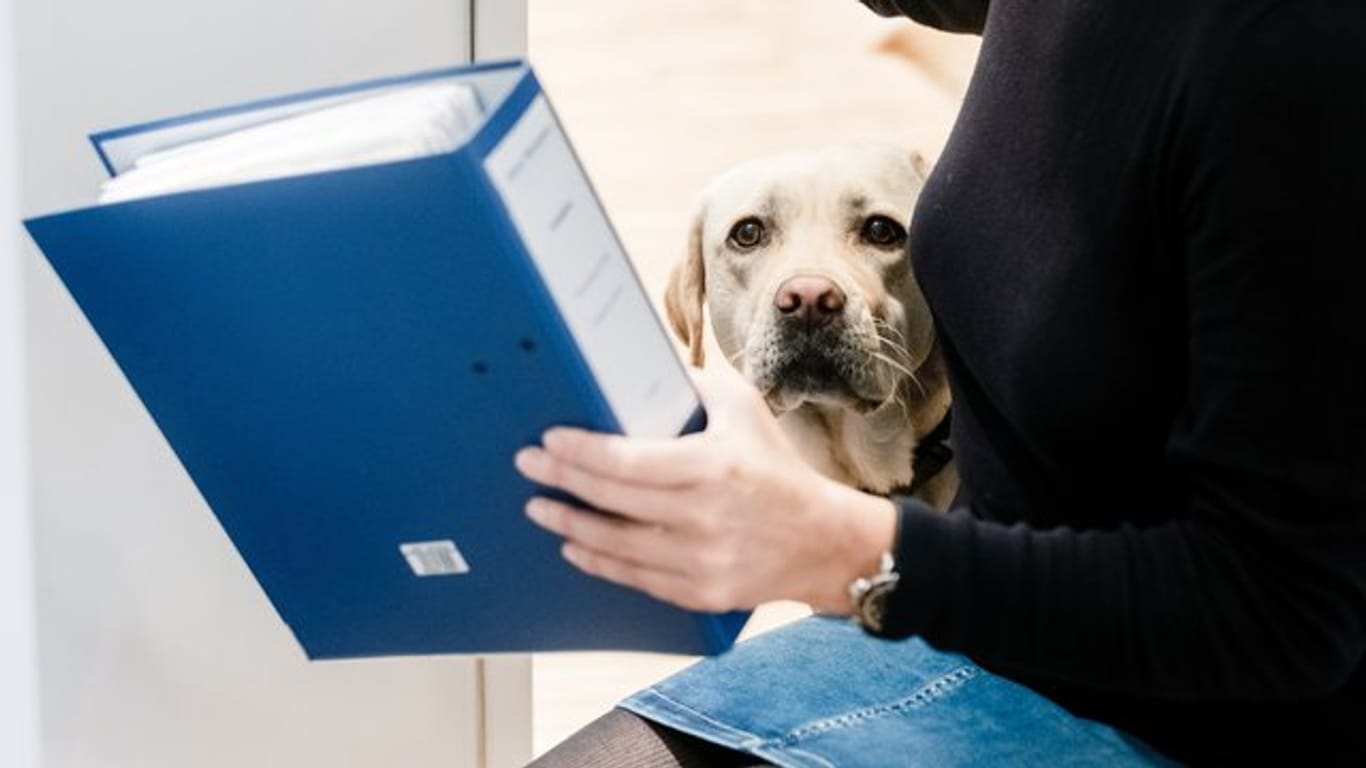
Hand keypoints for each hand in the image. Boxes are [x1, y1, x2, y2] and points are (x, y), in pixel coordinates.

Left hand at [513, 364, 897, 614]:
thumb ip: (694, 384)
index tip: (548, 440)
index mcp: (712, 466)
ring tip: (540, 507)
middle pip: (612, 500)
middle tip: (529, 465)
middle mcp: (704, 516)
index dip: (580, 451)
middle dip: (561, 481)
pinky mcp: (700, 592)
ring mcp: (701, 560)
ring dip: (569, 525)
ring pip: (615, 545)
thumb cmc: (778, 467)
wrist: (823, 541)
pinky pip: (635, 578)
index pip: (627, 460)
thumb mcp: (745, 408)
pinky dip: (599, 561)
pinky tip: (575, 545)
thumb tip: (641, 367)